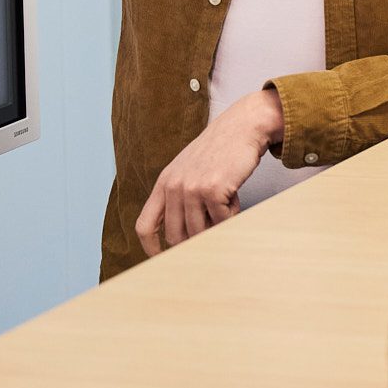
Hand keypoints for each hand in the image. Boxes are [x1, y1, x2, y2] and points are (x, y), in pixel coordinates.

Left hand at [137, 87, 284, 255]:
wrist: (242, 127)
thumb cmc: (219, 152)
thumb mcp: (188, 170)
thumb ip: (179, 197)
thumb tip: (181, 238)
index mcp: (163, 183)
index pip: (144, 225)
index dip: (151, 248)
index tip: (162, 260)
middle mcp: (173, 186)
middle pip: (175, 236)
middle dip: (194, 240)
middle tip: (212, 231)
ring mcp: (191, 188)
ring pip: (199, 232)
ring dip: (216, 226)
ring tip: (226, 205)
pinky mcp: (212, 190)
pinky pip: (221, 221)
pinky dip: (232, 215)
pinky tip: (234, 196)